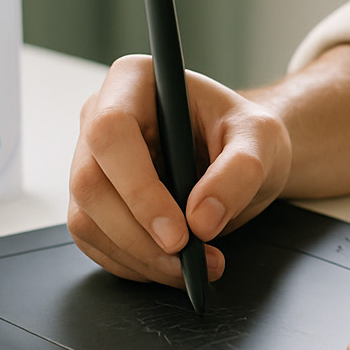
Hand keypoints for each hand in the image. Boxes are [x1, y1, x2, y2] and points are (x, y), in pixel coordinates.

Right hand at [66, 55, 290, 286]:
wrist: (240, 158)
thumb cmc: (245, 136)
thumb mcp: (262, 142)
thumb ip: (240, 172)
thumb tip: (201, 220)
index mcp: (133, 81)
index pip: (111, 132)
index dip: (138, 188)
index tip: (179, 233)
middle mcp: (98, 117)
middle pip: (90, 183)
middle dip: (139, 235)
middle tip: (188, 260)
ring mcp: (89, 160)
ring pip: (86, 219)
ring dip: (138, 258)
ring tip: (192, 268)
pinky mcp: (91, 201)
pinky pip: (94, 242)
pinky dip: (133, 265)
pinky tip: (170, 266)